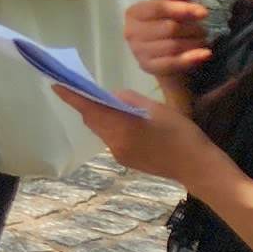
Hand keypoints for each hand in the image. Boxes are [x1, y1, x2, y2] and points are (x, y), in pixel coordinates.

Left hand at [59, 84, 220, 189]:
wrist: (197, 166)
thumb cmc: (181, 133)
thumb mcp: (157, 108)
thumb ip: (129, 100)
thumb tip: (112, 98)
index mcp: (122, 126)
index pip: (89, 108)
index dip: (72, 96)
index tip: (56, 85)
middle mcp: (114, 142)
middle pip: (92, 120)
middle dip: (87, 105)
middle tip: (85, 90)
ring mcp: (118, 154)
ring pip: (100, 130)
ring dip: (101, 117)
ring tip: (110, 105)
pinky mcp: (124, 161)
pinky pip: (110, 139)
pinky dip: (112, 128)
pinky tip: (127, 123)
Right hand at [129, 0, 216, 81]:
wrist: (167, 54)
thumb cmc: (170, 25)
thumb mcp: (174, 6)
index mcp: (134, 13)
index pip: (158, 8)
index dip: (182, 9)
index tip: (203, 13)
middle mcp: (130, 32)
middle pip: (168, 28)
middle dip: (192, 29)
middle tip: (202, 30)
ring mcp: (138, 52)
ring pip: (173, 46)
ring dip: (194, 43)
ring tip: (200, 41)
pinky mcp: (148, 67)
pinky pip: (172, 63)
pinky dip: (191, 59)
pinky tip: (204, 54)